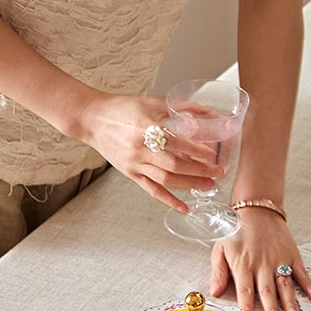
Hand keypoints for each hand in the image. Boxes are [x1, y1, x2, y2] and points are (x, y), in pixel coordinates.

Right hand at [75, 91, 225, 211]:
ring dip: (190, 185)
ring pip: (166, 179)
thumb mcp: (152, 102)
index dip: (197, 150)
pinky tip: (184, 207)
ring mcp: (135, 164)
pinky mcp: (130, 174)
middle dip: (199, 170)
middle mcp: (140, 149)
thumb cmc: (122, 108)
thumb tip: (208, 111)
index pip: (177, 143)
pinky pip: (152, 190)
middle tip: (218, 172)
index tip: (213, 154)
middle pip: (175, 165)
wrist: (92, 119)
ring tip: (209, 186)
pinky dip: (169, 201)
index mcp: (146, 128)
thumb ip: (181, 107)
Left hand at [209, 208, 310, 310]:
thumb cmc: (236, 231)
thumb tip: (214, 292)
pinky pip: (301, 273)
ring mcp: (279, 260)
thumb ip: (218, 272)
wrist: (257, 209)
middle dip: (272, 309)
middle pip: (267, 291)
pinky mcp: (291, 255)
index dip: (247, 306)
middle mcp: (262, 264)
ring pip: (285, 284)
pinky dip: (309, 285)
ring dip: (290, 301)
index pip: (245, 290)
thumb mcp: (221, 249)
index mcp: (243, 265)